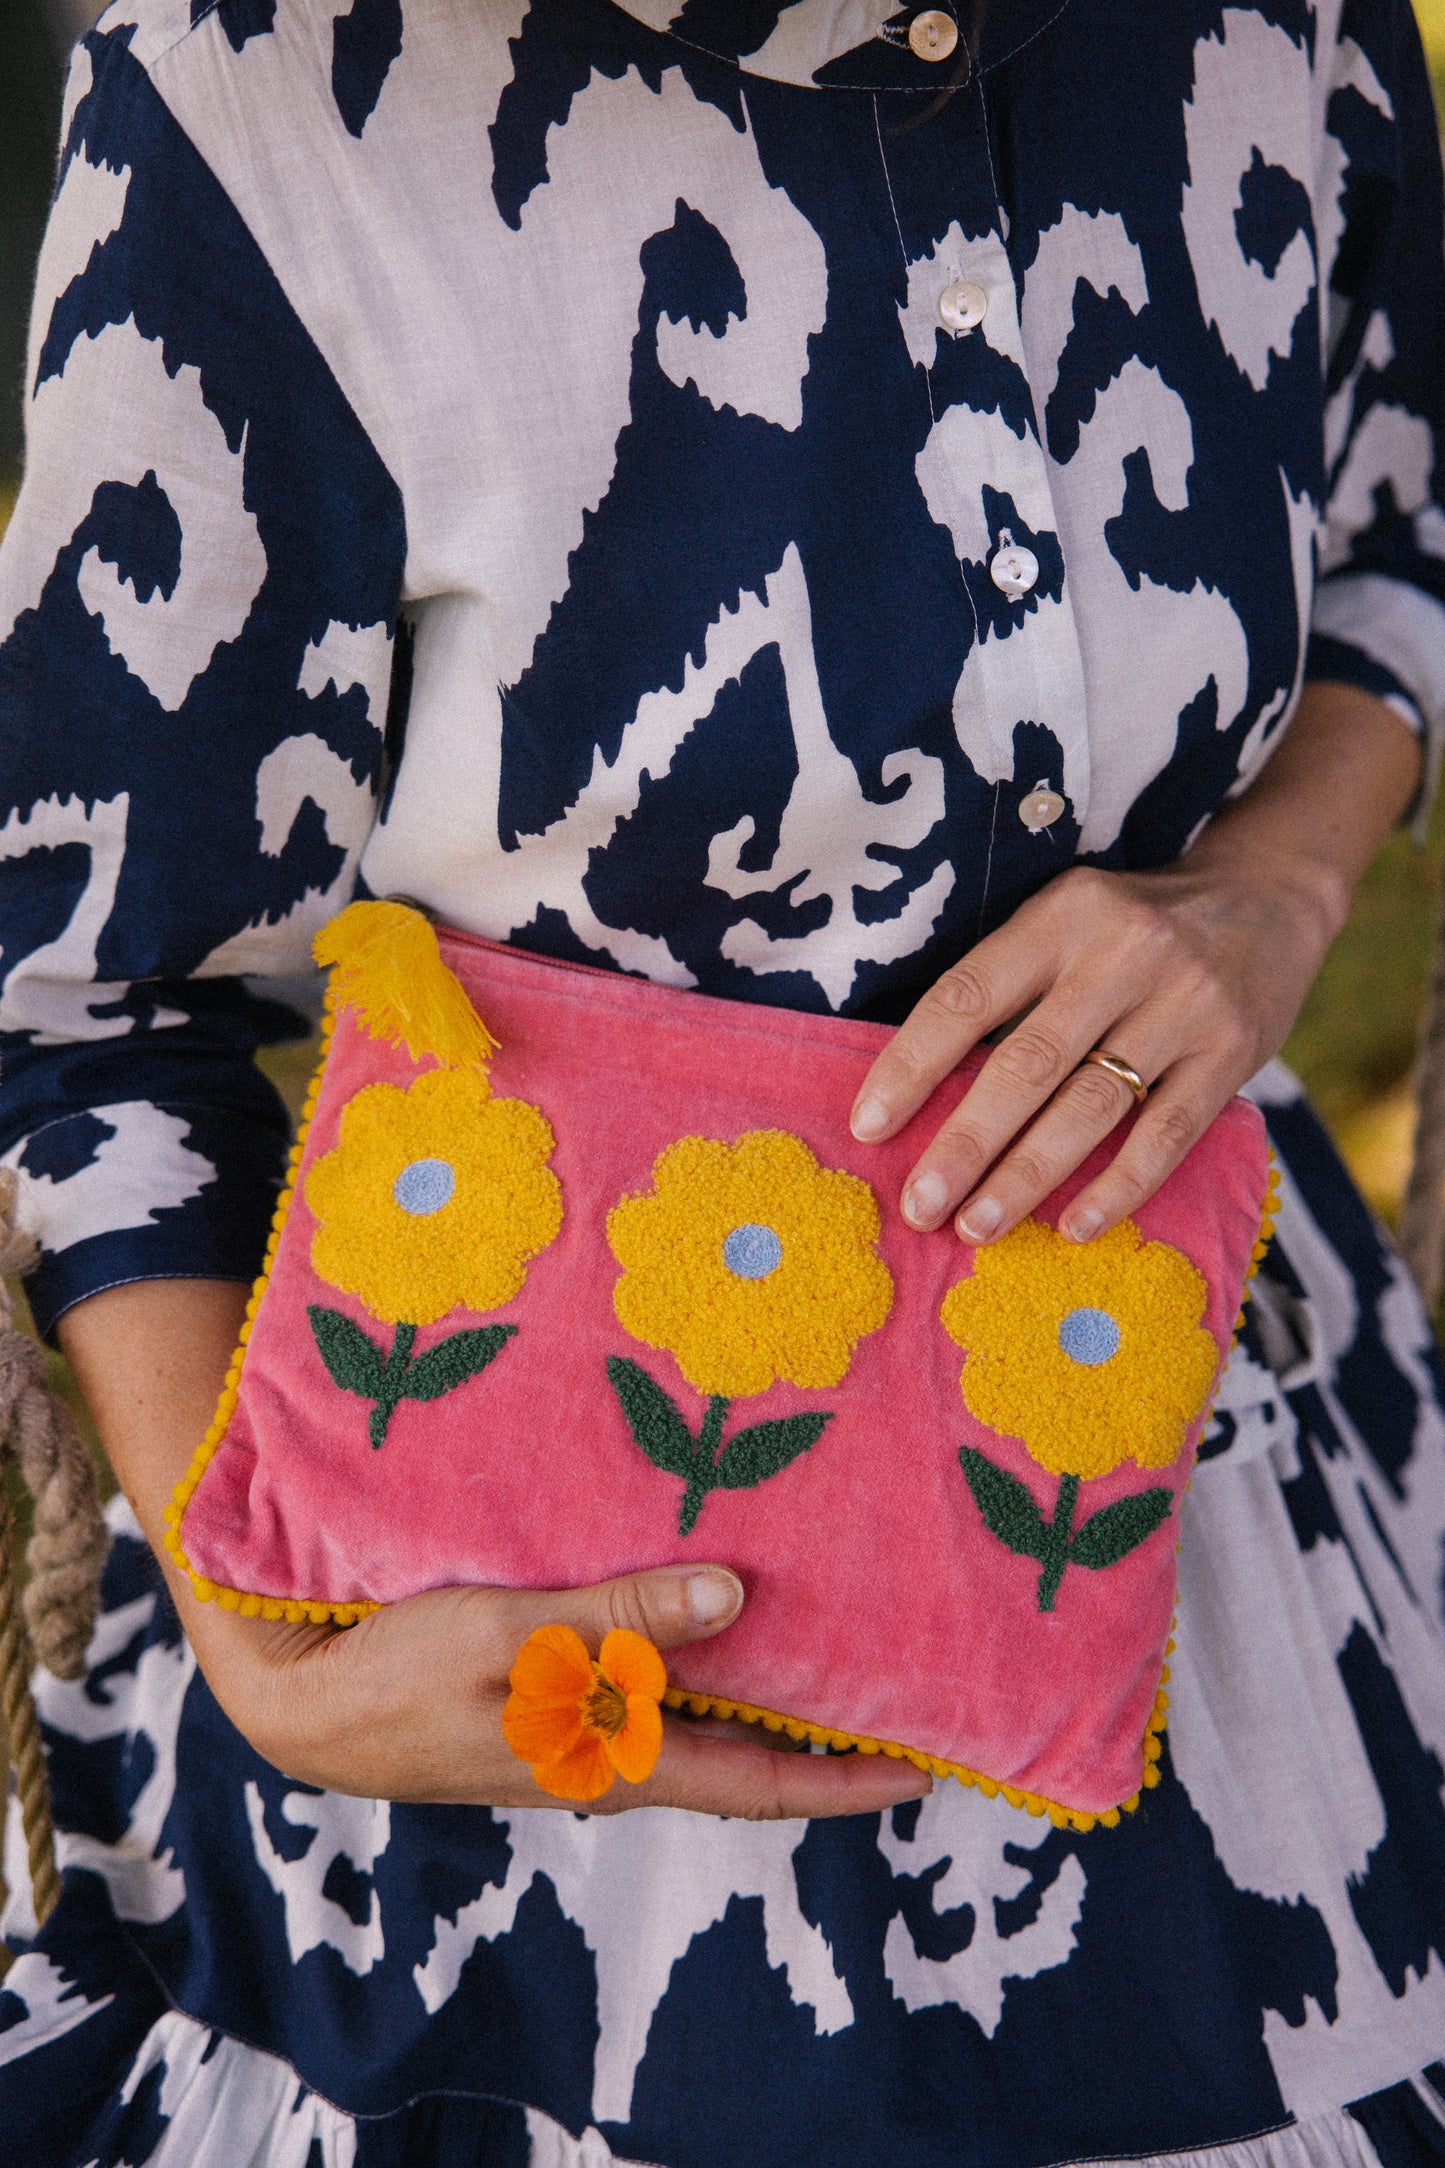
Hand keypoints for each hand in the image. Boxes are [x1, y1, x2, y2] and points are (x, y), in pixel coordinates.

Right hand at [62, 1277, 929, 1818]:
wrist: (301, 1703)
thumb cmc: (397, 1672)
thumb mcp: (507, 1634)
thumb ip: (616, 1618)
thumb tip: (736, 1598)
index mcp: (614, 1755)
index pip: (758, 1781)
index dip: (845, 1779)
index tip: (930, 1764)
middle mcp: (613, 1754)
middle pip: (743, 1751)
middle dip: (824, 1731)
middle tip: (907, 1682)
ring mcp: (582, 1733)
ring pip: (699, 1717)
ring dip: (765, 1688)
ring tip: (836, 1633)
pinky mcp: (553, 1703)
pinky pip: (649, 1690)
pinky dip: (699, 1660)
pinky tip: (714, 1610)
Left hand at [848, 684, 1419, 1243]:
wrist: (1270, 894)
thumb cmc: (1133, 924)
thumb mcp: (1067, 918)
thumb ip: (1009, 983)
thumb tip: (920, 1090)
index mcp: (1062, 915)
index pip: (968, 997)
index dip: (911, 1065)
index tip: (868, 1127)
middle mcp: (1123, 954)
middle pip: (1026, 1064)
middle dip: (964, 1144)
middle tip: (920, 1205)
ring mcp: (1183, 1005)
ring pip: (1090, 1108)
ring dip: (1027, 1177)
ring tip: (977, 1227)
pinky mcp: (1232, 1052)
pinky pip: (1165, 1133)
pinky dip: (1117, 1187)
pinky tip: (1072, 1227)